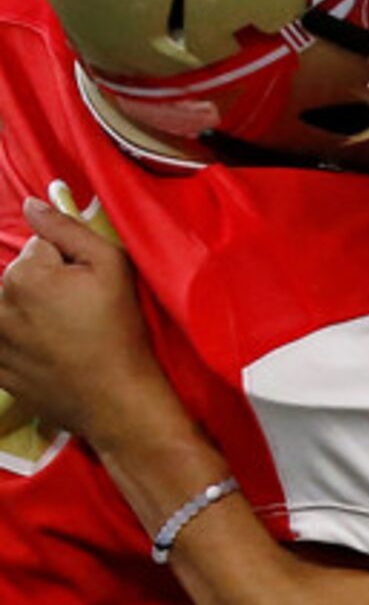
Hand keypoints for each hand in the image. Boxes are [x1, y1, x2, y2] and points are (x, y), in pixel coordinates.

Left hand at [0, 191, 174, 454]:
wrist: (116, 401)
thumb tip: (31, 203)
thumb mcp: (112, 267)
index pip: (41, 248)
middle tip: (82, 315)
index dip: (69, 264)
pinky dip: (19, 343)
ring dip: (31, 315)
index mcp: (24, 274)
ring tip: (67, 338)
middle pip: (22, 278)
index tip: (89, 289)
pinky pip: (4, 341)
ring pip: (11, 308)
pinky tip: (48, 355)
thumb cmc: (120, 332)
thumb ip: (67, 229)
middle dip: (46, 288)